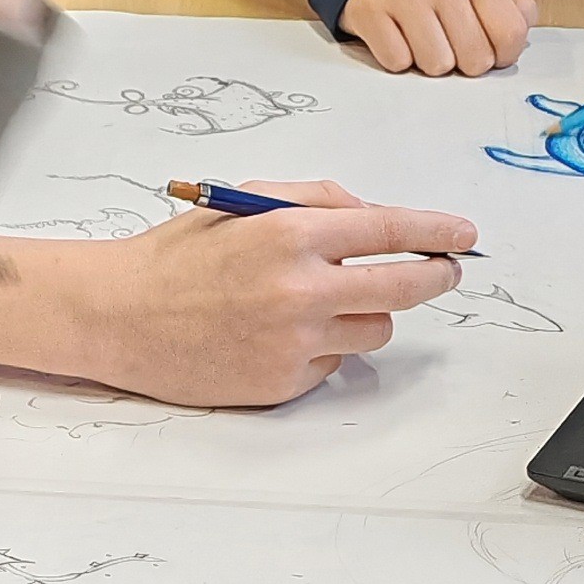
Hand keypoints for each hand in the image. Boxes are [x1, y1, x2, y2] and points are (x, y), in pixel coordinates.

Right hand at [0, 179, 477, 405]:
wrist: (118, 315)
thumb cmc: (177, 255)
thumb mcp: (243, 203)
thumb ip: (315, 200)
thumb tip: (376, 215)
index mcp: (290, 234)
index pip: (391, 229)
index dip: (438, 231)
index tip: (465, 235)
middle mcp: (300, 290)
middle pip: (405, 286)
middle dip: (436, 276)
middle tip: (446, 271)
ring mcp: (294, 342)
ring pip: (377, 330)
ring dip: (369, 313)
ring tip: (327, 302)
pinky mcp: (283, 383)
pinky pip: (334, 364)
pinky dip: (324, 348)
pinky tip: (279, 335)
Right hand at [339, 0, 533, 77]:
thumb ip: (513, 12)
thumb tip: (518, 44)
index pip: (511, 34)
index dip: (502, 55)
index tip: (489, 49)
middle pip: (475, 60)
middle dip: (465, 63)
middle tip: (451, 45)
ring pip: (437, 66)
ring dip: (430, 64)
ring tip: (424, 41)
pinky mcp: (372, 12)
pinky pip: (398, 62)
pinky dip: (398, 60)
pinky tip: (399, 39)